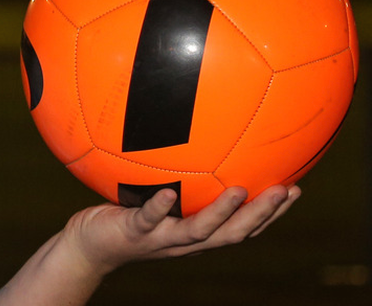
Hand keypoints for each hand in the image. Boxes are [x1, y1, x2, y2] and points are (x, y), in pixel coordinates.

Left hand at [63, 184, 300, 275]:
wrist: (88, 246)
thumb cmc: (124, 216)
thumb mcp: (154, 195)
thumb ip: (176, 179)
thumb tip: (194, 140)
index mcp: (196, 231)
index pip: (242, 225)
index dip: (271, 213)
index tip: (297, 189)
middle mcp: (185, 240)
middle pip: (233, 232)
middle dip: (262, 214)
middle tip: (287, 190)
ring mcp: (160, 239)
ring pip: (198, 231)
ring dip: (222, 213)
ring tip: (242, 190)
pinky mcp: (133, 233)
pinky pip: (148, 220)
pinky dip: (159, 208)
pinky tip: (168, 193)